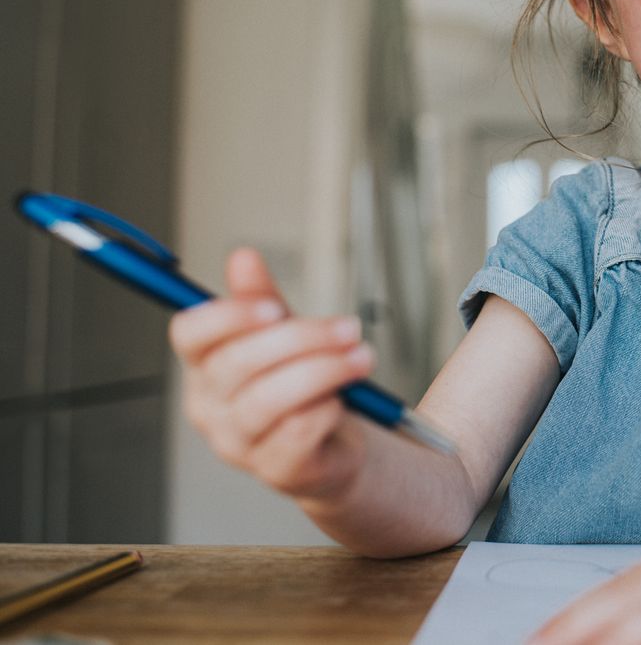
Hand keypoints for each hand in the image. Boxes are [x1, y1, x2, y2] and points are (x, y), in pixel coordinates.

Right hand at [170, 247, 372, 501]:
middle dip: (301, 338)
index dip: (227, 317)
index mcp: (204, 365)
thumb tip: (242, 257)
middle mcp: (210, 407)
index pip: (190, 335)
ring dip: (324, 371)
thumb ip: (262, 300)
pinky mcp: (275, 470)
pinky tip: (343, 399)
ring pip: (268, 400)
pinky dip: (326, 409)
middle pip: (237, 363)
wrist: (336, 446)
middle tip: (349, 327)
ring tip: (362, 357)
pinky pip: (297, 433)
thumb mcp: (283, 336)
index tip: (275, 307)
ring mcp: (238, 443)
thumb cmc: (303, 387)